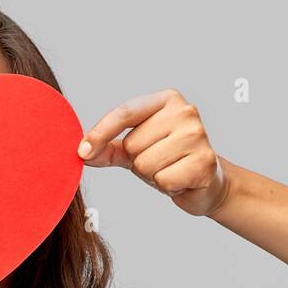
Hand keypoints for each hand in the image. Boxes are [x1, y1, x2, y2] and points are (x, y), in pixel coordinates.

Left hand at [78, 89, 228, 216]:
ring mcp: (197, 135)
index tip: (82, 151)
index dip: (100, 133)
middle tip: (159, 162)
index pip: (124, 113)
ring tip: (170, 170)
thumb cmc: (168, 161)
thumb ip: (107, 148)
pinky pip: (163, 180)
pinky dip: (167, 187)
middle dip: (138, 161)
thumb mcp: (135, 149)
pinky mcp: (205, 161)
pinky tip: (181, 180)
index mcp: (166, 100)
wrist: (207, 183)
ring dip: (152, 176)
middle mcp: (185, 111)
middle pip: (132, 145)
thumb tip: (81, 152)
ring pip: (145, 164)